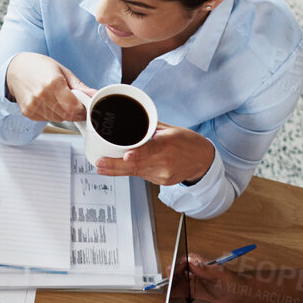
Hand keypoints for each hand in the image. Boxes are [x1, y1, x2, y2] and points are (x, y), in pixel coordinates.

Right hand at [4, 53, 90, 122]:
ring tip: (59, 100)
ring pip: (58, 119)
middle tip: (75, 104)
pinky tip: (48, 103)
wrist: (15, 69)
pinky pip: (47, 119)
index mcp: (53, 83)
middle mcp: (42, 95)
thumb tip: (94, 94)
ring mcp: (33, 105)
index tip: (85, 108)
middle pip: (67, 115)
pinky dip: (52, 114)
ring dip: (63, 113)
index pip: (73, 107)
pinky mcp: (28, 112)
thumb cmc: (38, 67)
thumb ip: (79, 86)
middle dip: (74, 112)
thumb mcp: (62, 71)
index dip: (82, 110)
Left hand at [94, 124, 214, 185]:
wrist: (202, 160)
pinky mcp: (161, 182)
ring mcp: (163, 174)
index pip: (152, 149)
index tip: (126, 155)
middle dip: (115, 165)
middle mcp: (166, 161)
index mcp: (169, 143)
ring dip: (117, 169)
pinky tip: (123, 166)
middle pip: (138, 164)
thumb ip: (149, 127)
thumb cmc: (187, 141)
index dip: (138, 154)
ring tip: (102, 166)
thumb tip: (128, 121)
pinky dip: (133, 169)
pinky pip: (142, 175)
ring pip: (136, 171)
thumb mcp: (169, 129)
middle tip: (99, 164)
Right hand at [171, 253, 249, 302]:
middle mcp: (194, 270)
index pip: (183, 261)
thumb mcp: (217, 273)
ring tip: (166, 290)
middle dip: (171, 276)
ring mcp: (192, 280)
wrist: (235, 291)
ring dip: (171, 285)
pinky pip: (181, 290)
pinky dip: (174, 292)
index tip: (173, 272)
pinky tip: (170, 295)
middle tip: (168, 283)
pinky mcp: (192, 289)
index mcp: (199, 262)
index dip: (176, 266)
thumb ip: (204, 268)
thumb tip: (193, 262)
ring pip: (177, 281)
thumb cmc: (230, 280)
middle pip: (177, 271)